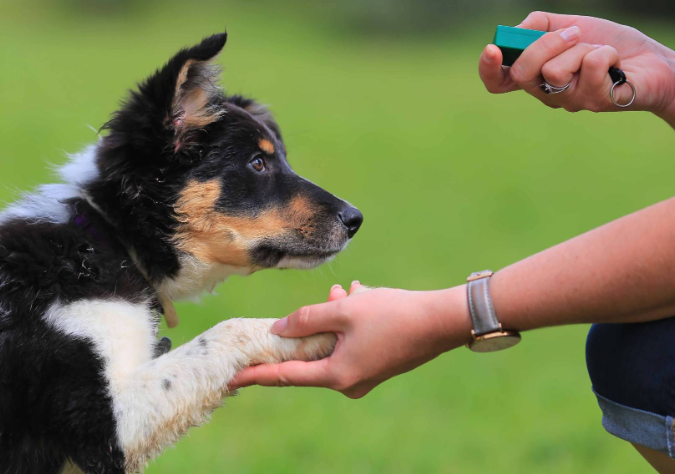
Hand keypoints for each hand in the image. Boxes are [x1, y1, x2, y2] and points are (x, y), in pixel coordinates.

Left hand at [229, 282, 470, 398]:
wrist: (442, 321)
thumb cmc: (393, 314)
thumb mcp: (344, 310)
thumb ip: (306, 318)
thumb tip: (278, 329)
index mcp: (336, 374)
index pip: (285, 376)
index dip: (257, 375)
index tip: (232, 377)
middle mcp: (349, 382)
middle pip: (311, 355)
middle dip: (310, 326)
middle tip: (320, 301)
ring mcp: (365, 375)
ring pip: (333, 343)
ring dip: (334, 317)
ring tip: (346, 292)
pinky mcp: (377, 364)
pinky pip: (351, 342)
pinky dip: (350, 321)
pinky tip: (360, 296)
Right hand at [479, 11, 674, 115]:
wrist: (654, 61)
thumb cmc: (610, 44)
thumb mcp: (571, 25)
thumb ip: (539, 25)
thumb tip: (516, 31)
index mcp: (536, 76)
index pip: (498, 82)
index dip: (488, 69)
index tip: (493, 49)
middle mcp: (548, 94)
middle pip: (522, 73)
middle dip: (545, 44)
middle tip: (573, 33)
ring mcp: (570, 101)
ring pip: (555, 70)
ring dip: (583, 48)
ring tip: (601, 52)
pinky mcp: (596, 102)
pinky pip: (590, 66)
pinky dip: (606, 52)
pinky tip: (617, 63)